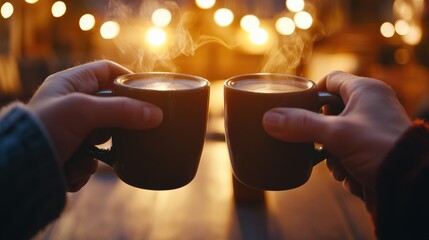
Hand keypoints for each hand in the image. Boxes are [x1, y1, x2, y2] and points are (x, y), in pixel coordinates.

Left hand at [28, 60, 162, 190]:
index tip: (147, 91)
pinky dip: (84, 166)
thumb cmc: (45, 127)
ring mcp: (71, 131)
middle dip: (116, 123)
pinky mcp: (71, 154)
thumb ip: (121, 110)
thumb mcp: (83, 111)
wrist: (18, 168)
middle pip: (111, 107)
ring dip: (97, 149)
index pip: (107, 71)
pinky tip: (69, 167)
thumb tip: (157, 114)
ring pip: (104, 137)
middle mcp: (71, 105)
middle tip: (126, 128)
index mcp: (70, 84)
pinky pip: (92, 159)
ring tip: (82, 151)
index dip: (128, 77)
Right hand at [262, 71, 410, 210]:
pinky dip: (344, 165)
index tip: (297, 107)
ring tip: (340, 163)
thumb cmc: (381, 149)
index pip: (330, 80)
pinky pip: (347, 153)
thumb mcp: (337, 134)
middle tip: (315, 142)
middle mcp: (370, 106)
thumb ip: (301, 125)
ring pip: (335, 136)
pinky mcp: (373, 150)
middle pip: (329, 112)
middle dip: (319, 133)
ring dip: (331, 154)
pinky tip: (351, 174)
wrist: (411, 185)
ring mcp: (372, 129)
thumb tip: (268, 119)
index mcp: (365, 91)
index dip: (312, 92)